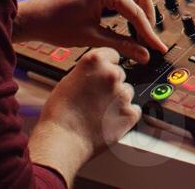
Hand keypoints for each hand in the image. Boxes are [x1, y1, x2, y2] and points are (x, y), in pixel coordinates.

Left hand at [15, 0, 167, 63]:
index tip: (157, 48)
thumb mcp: (92, 37)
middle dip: (147, 17)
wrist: (32, 18)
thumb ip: (122, 44)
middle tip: (148, 40)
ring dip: (138, 4)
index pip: (136, 11)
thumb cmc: (56, 26)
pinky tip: (123, 17)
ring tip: (138, 27)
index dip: (149, 33)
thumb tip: (144, 55)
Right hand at [28, 48, 139, 181]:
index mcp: (95, 61)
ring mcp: (123, 93)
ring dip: (118, 100)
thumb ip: (87, 73)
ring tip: (100, 111)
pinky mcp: (130, 113)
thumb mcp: (69, 80)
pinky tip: (110, 120)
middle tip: (97, 98)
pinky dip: (125, 115)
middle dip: (111, 84)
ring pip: (127, 92)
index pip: (113, 55)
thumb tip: (96, 75)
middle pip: (120, 74)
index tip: (103, 74)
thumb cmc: (60, 113)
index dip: (107, 66)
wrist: (63, 138)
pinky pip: (134, 110)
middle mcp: (111, 74)